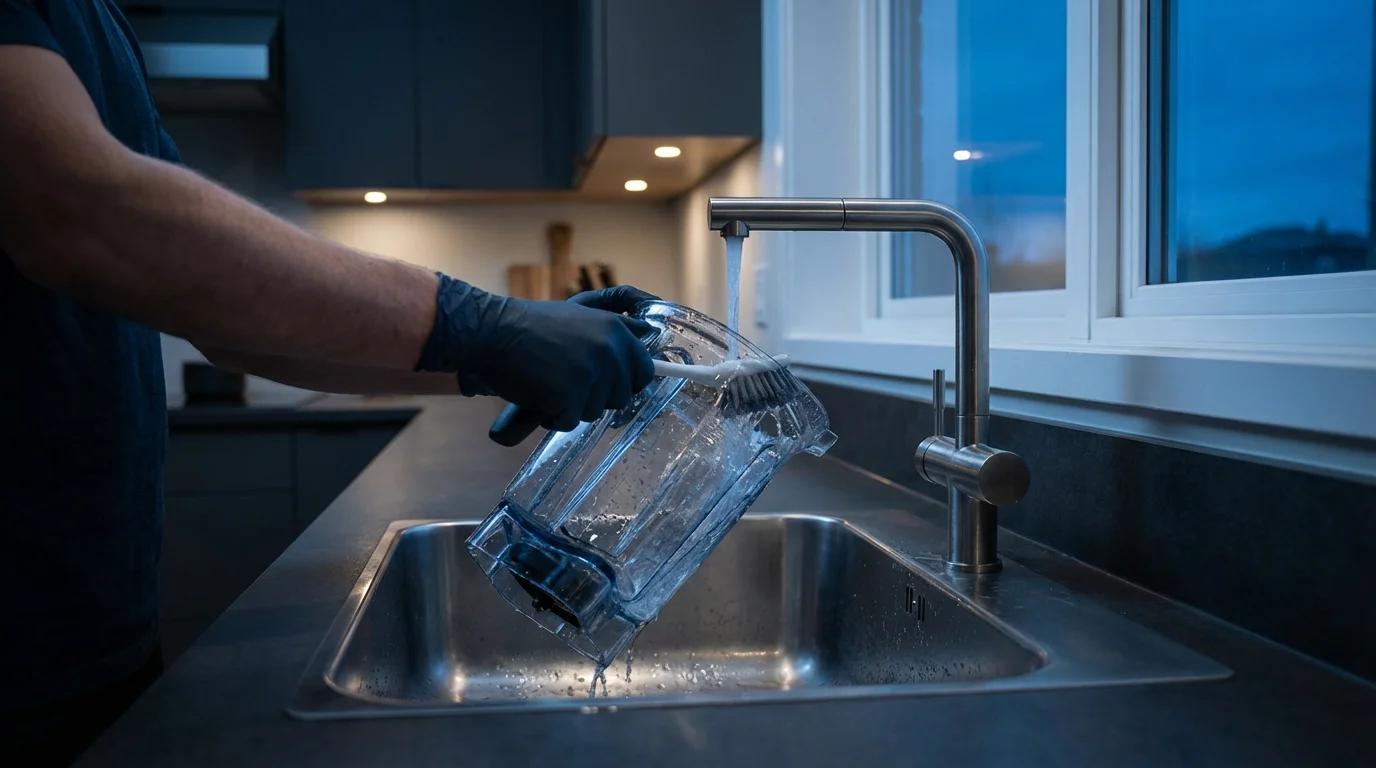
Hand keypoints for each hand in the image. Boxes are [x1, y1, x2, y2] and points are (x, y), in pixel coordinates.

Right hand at [417, 276, 659, 431]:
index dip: (626, 383)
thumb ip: (616, 327)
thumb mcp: (582, 314)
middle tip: (565, 380)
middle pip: (619, 398)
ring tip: (547, 382)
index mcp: (616, 331)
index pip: (644, 371)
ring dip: (570, 406)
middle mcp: (609, 352)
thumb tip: (649, 333)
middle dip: (594, 397)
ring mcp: (590, 376)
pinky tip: (536, 393)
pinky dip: (550, 416)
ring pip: (594, 412)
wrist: (492, 332)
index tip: (608, 385)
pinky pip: (568, 423)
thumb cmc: (532, 325)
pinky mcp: (569, 397)